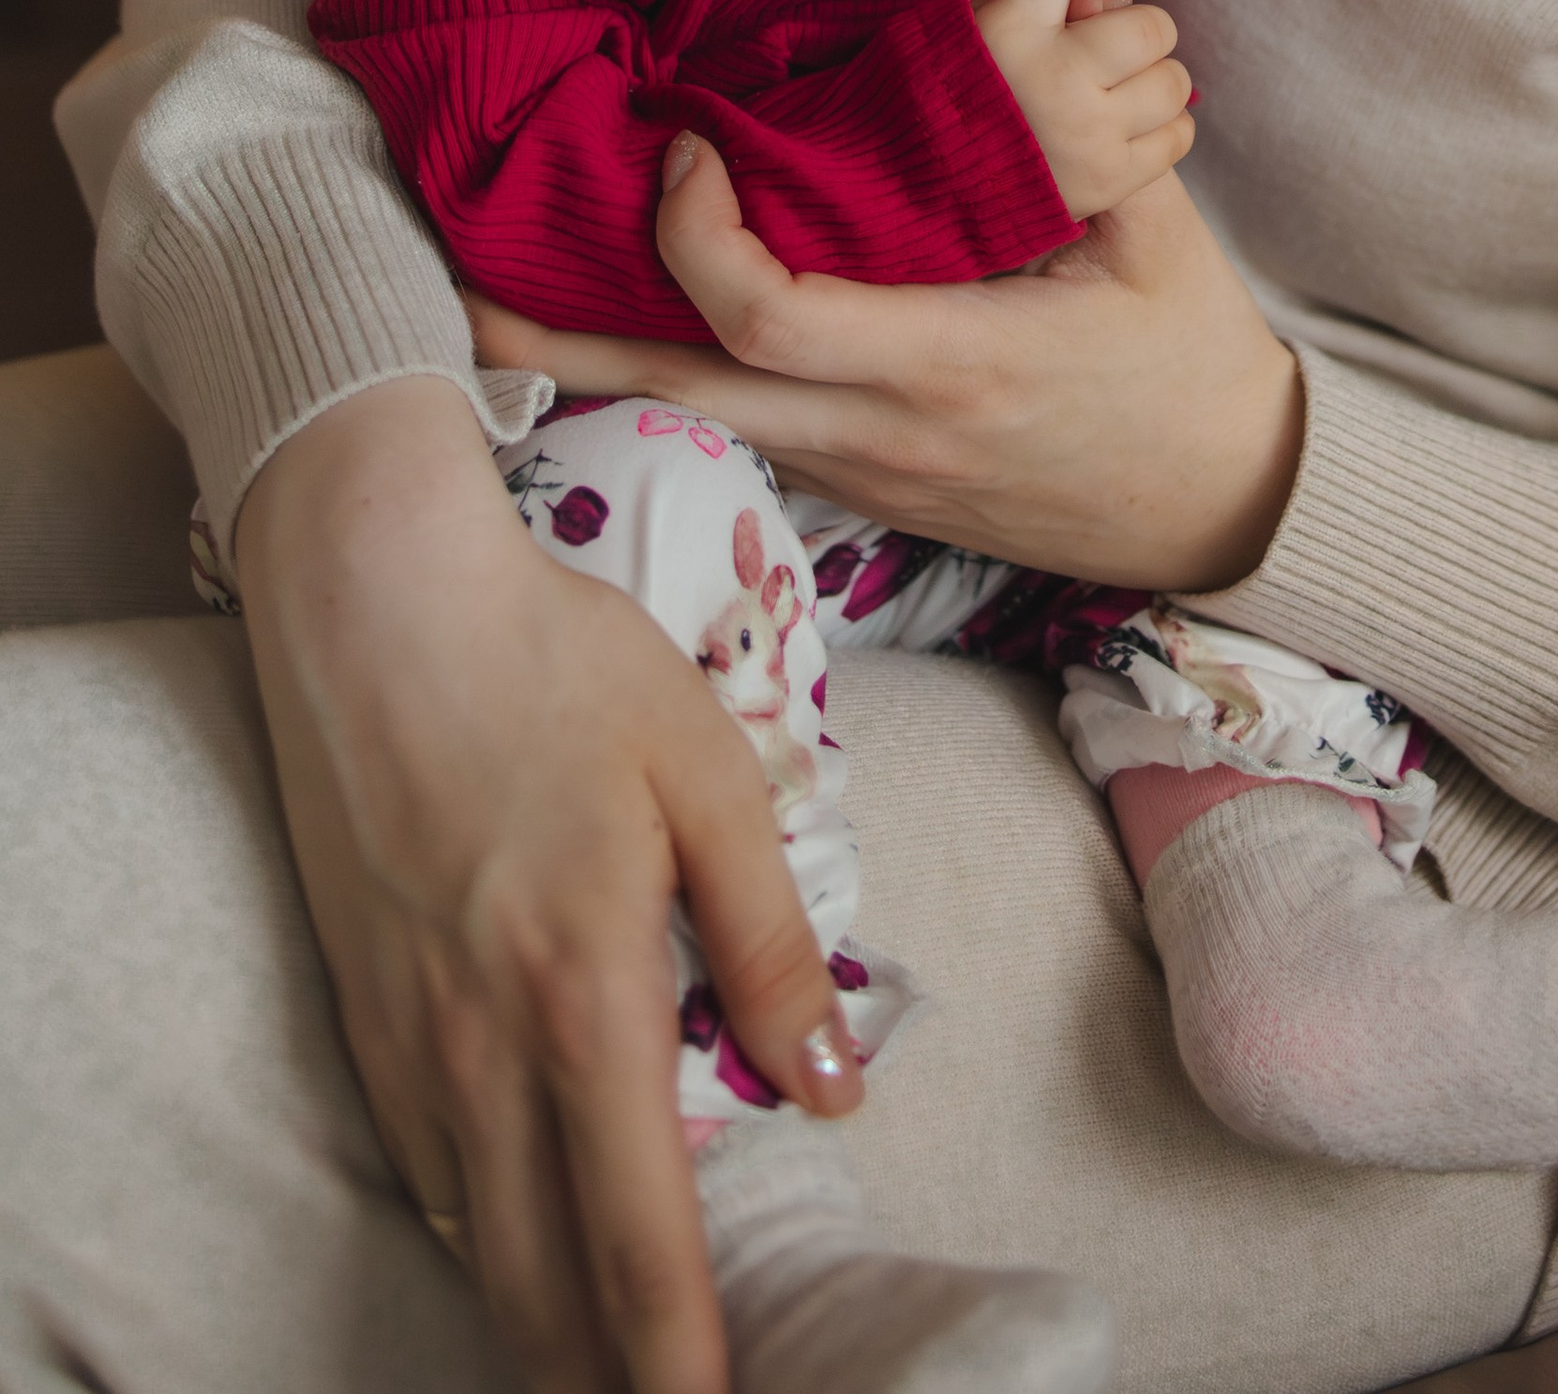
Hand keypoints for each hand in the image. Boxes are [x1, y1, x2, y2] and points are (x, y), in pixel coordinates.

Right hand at [235, 378, 864, 1393]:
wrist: (378, 599)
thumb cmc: (560, 666)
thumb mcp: (704, 776)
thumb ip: (773, 941)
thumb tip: (837, 1083)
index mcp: (586, 997)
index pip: (639, 1240)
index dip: (682, 1360)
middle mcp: (482, 1047)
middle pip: (541, 1285)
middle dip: (608, 1372)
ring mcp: (406, 1038)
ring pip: (472, 1240)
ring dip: (541, 1314)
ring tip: (616, 1352)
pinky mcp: (361, 1009)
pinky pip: (425, 1168)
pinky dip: (480, 1231)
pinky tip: (526, 1234)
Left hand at [468, 139, 1303, 589]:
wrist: (1226, 510)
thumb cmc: (1191, 368)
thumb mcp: (1156, 240)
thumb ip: (1095, 122)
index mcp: (947, 362)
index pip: (769, 315)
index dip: (698, 231)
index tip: (691, 144)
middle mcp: (881, 432)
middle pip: (680, 393)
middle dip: (559, 343)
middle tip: (457, 279)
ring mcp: (865, 473)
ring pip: (697, 422)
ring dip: (600, 362)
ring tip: (500, 304)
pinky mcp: (866, 489)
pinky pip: (745, 430)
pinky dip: (676, 377)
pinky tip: (631, 329)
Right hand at [976, 0, 1194, 219]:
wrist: (932, 186)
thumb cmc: (968, 92)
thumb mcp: (990, 24)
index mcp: (1013, 31)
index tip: (1065, 16)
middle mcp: (1054, 79)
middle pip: (1153, 28)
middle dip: (1141, 34)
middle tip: (1114, 55)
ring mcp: (1087, 134)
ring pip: (1174, 83)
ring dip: (1157, 81)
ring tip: (1124, 93)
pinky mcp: (1107, 181)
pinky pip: (1178, 136)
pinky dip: (1165, 127)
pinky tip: (1130, 128)